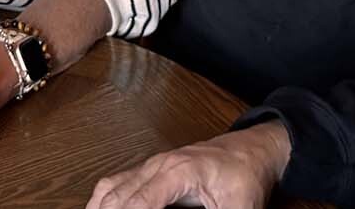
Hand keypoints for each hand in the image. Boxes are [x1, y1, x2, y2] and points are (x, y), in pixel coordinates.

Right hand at [86, 123, 289, 208]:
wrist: (251, 151)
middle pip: (118, 197)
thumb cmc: (245, 177)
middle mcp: (157, 165)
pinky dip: (103, 201)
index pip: (141, 201)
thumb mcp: (239, 208)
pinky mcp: (149, 171)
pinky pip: (114, 184)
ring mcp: (150, 166)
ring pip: (110, 189)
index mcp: (178, 171)